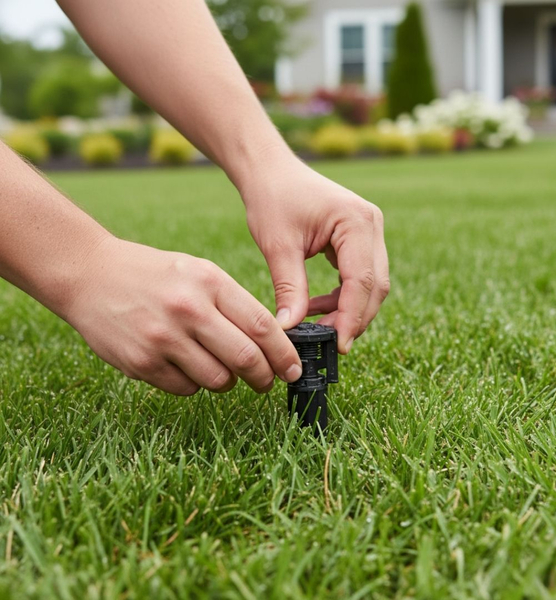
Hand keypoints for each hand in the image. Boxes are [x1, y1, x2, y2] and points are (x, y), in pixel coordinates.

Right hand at [64, 237, 301, 395]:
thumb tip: (271, 344)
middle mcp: (188, 309)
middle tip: (266, 382)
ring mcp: (163, 338)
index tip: (293, 369)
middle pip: (245, 359)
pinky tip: (185, 365)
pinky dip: (194, 384)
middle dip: (264, 377)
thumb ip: (234, 304)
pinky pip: (186, 389)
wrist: (90, 274)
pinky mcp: (141, 363)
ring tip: (221, 369)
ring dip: (228, 382)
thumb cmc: (155, 274)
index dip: (284, 353)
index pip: (262, 326)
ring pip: (217, 381)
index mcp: (209, 282)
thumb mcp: (199, 273)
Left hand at [241, 157, 389, 353]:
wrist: (270, 171)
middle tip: (328, 342)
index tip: (339, 345)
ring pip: (370, 284)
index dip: (352, 317)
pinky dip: (343, 297)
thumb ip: (289, 288)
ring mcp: (369, 231)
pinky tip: (317, 306)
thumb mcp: (278, 246)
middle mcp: (371, 224)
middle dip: (354, 318)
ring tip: (317, 324)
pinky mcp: (360, 239)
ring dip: (349, 310)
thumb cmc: (272, 198)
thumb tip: (290, 330)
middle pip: (374, 285)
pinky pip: (360, 276)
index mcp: (356, 221)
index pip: (361, 280)